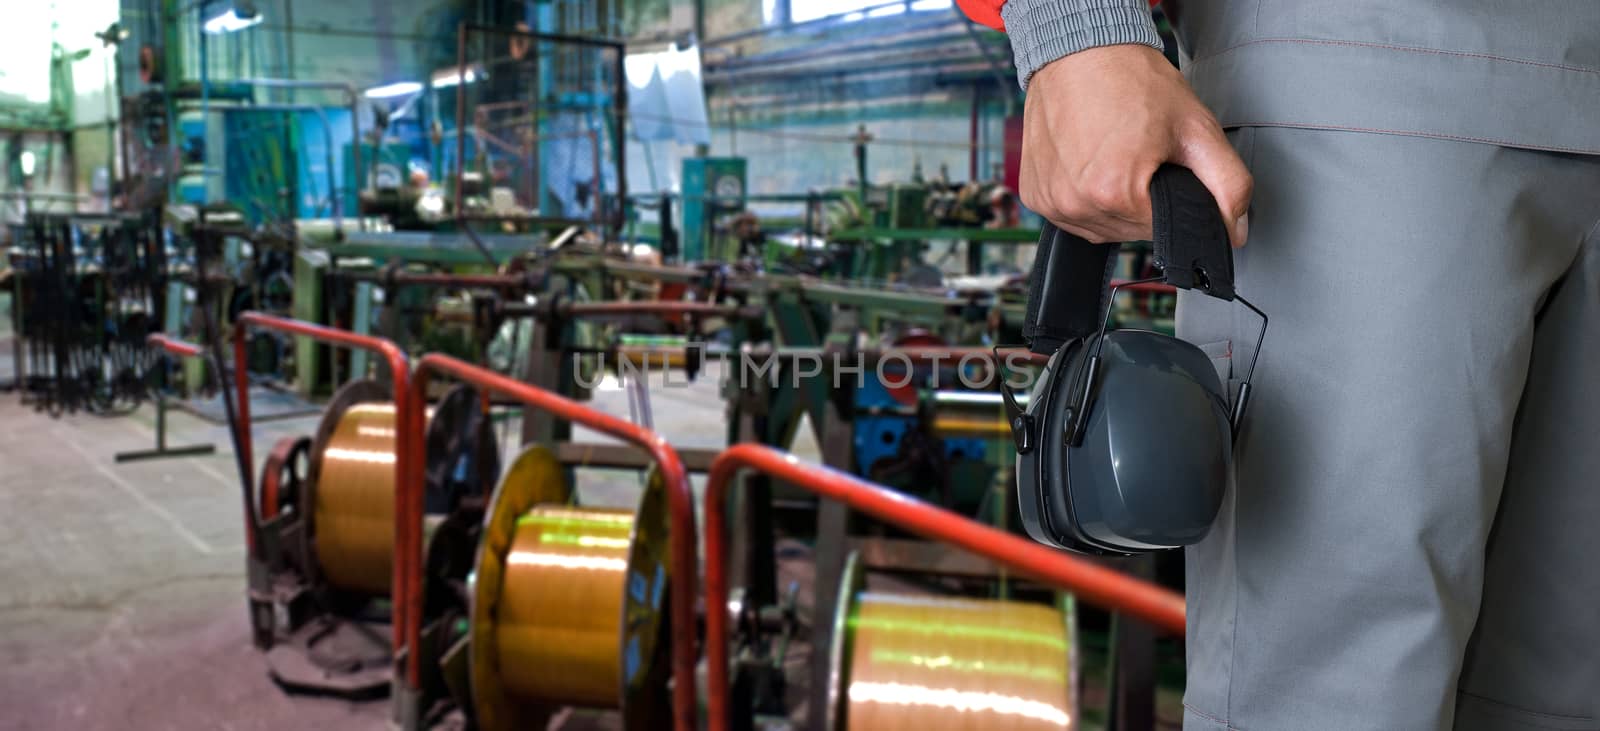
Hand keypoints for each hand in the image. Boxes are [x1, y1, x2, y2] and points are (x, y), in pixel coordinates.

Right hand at [1020, 44, 1251, 246]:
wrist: (1080, 51)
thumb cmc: (1133, 81)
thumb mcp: (1196, 128)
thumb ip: (1229, 184)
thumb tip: (1235, 230)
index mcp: (1115, 193)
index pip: (1163, 230)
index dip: (1173, 199)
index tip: (1165, 165)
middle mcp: (1075, 204)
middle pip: (1130, 231)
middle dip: (1143, 201)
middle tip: (1141, 154)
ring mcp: (1050, 203)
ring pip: (1101, 227)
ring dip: (1114, 203)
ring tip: (1115, 156)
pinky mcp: (1034, 195)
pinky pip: (1071, 215)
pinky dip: (1085, 197)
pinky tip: (1090, 163)